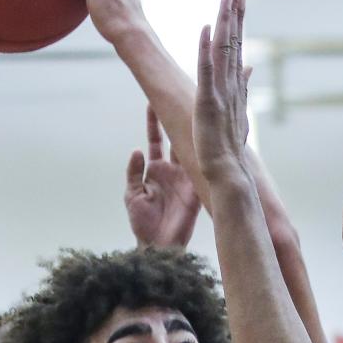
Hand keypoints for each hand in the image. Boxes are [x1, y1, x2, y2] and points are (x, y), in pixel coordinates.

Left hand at [125, 105, 201, 247]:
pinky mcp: (197, 189)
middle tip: (181, 96)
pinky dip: (207, 156)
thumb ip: (134, 172)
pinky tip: (210, 139)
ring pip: (191, 149)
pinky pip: (202, 169)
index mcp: (156, 170)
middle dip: (178, 119)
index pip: (156, 140)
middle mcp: (173, 170)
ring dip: (194, 133)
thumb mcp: (132, 195)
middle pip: (176, 138)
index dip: (153, 122)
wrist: (159, 246)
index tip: (152, 101)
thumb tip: (137, 150)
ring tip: (197, 111)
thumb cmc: (142, 224)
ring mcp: (187, 178)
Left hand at [193, 0, 250, 183]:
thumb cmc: (229, 145)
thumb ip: (244, 86)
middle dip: (235, 14)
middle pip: (233, 43)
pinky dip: (205, 49)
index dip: (239, 22)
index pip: (237, 47)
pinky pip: (206, 71)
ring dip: (225, 23)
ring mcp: (220, 92)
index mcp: (235, 85)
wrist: (228, 170)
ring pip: (223, 51)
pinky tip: (204, 29)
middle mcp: (231, 85)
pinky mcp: (208, 102)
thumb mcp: (239, 110)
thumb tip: (250, 66)